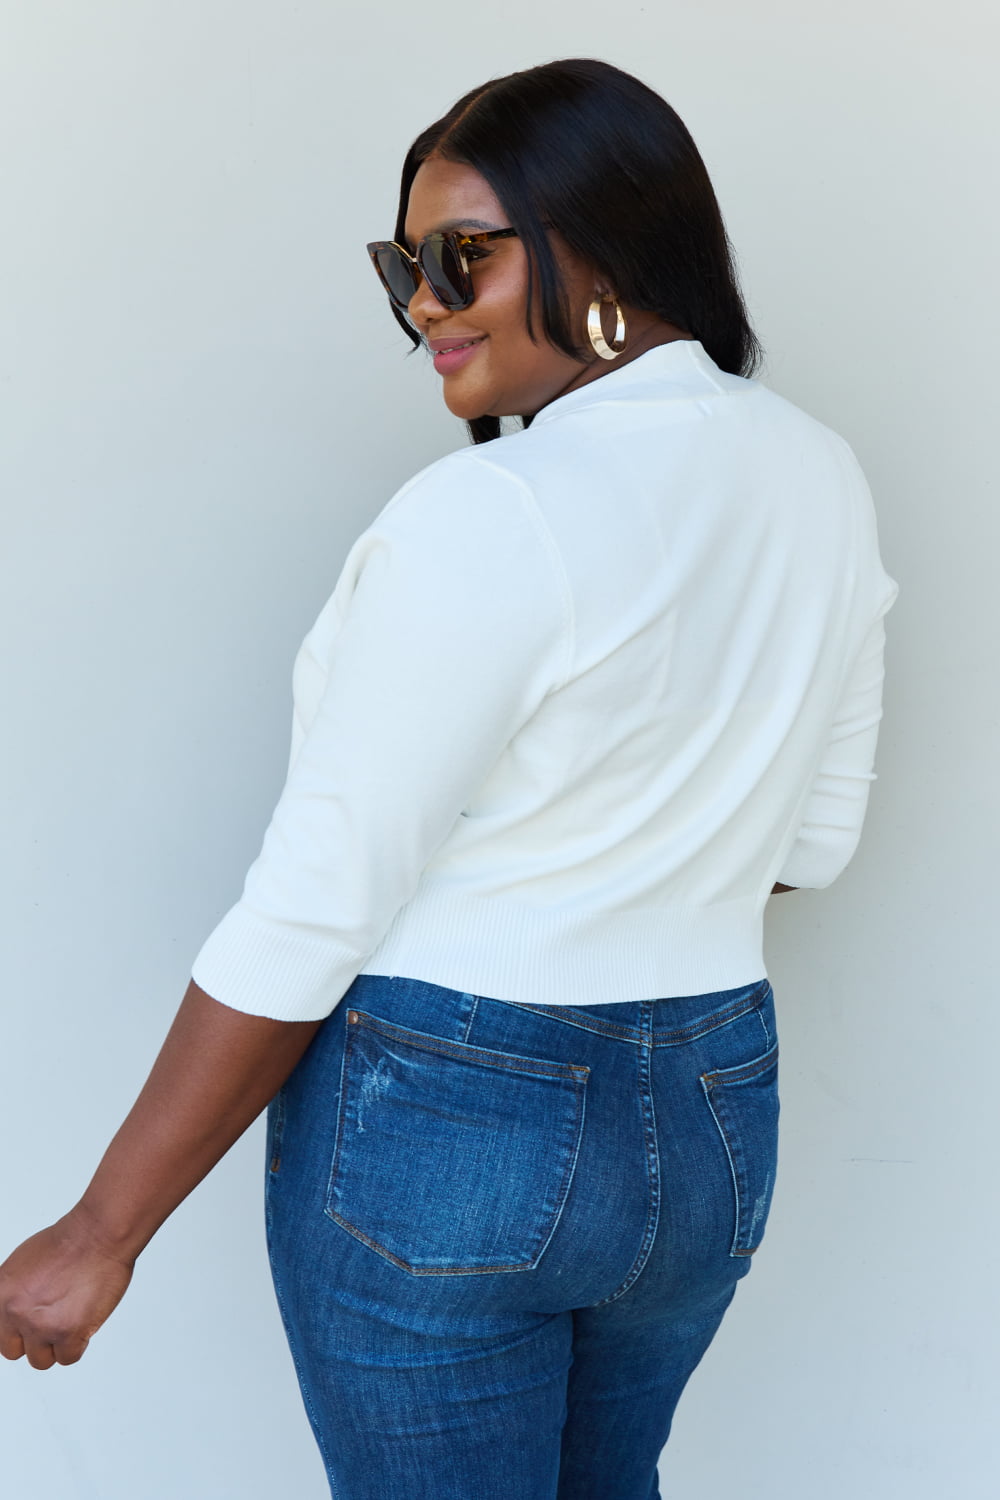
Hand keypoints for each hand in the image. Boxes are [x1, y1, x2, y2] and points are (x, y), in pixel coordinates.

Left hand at [0, 1208, 133, 1369]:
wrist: (99, 1233)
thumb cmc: (70, 1241)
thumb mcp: (23, 1264)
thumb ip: (13, 1294)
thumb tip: (13, 1314)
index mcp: (0, 1293)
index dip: (15, 1331)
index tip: (25, 1331)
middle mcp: (15, 1311)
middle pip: (13, 1351)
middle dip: (32, 1340)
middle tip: (51, 1320)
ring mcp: (40, 1325)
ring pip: (41, 1360)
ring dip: (56, 1344)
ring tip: (71, 1316)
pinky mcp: (68, 1333)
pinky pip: (68, 1357)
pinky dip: (78, 1343)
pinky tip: (84, 1320)